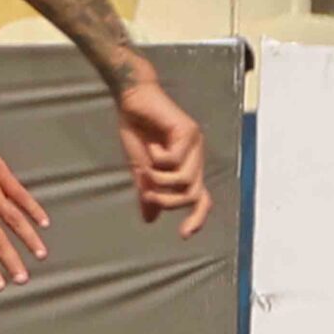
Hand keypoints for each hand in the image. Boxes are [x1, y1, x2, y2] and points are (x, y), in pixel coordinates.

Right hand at [115, 80, 212, 237]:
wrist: (131, 99)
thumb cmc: (137, 129)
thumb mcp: (140, 168)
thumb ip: (148, 193)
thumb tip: (150, 219)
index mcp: (188, 166)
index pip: (202, 199)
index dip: (197, 217)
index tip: (183, 234)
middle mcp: (196, 157)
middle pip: (193, 194)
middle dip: (168, 200)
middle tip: (148, 191)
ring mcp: (194, 144)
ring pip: (185, 181)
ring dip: (160, 181)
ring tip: (146, 168)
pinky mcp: (187, 132)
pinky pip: (176, 161)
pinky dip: (159, 160)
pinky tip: (151, 147)